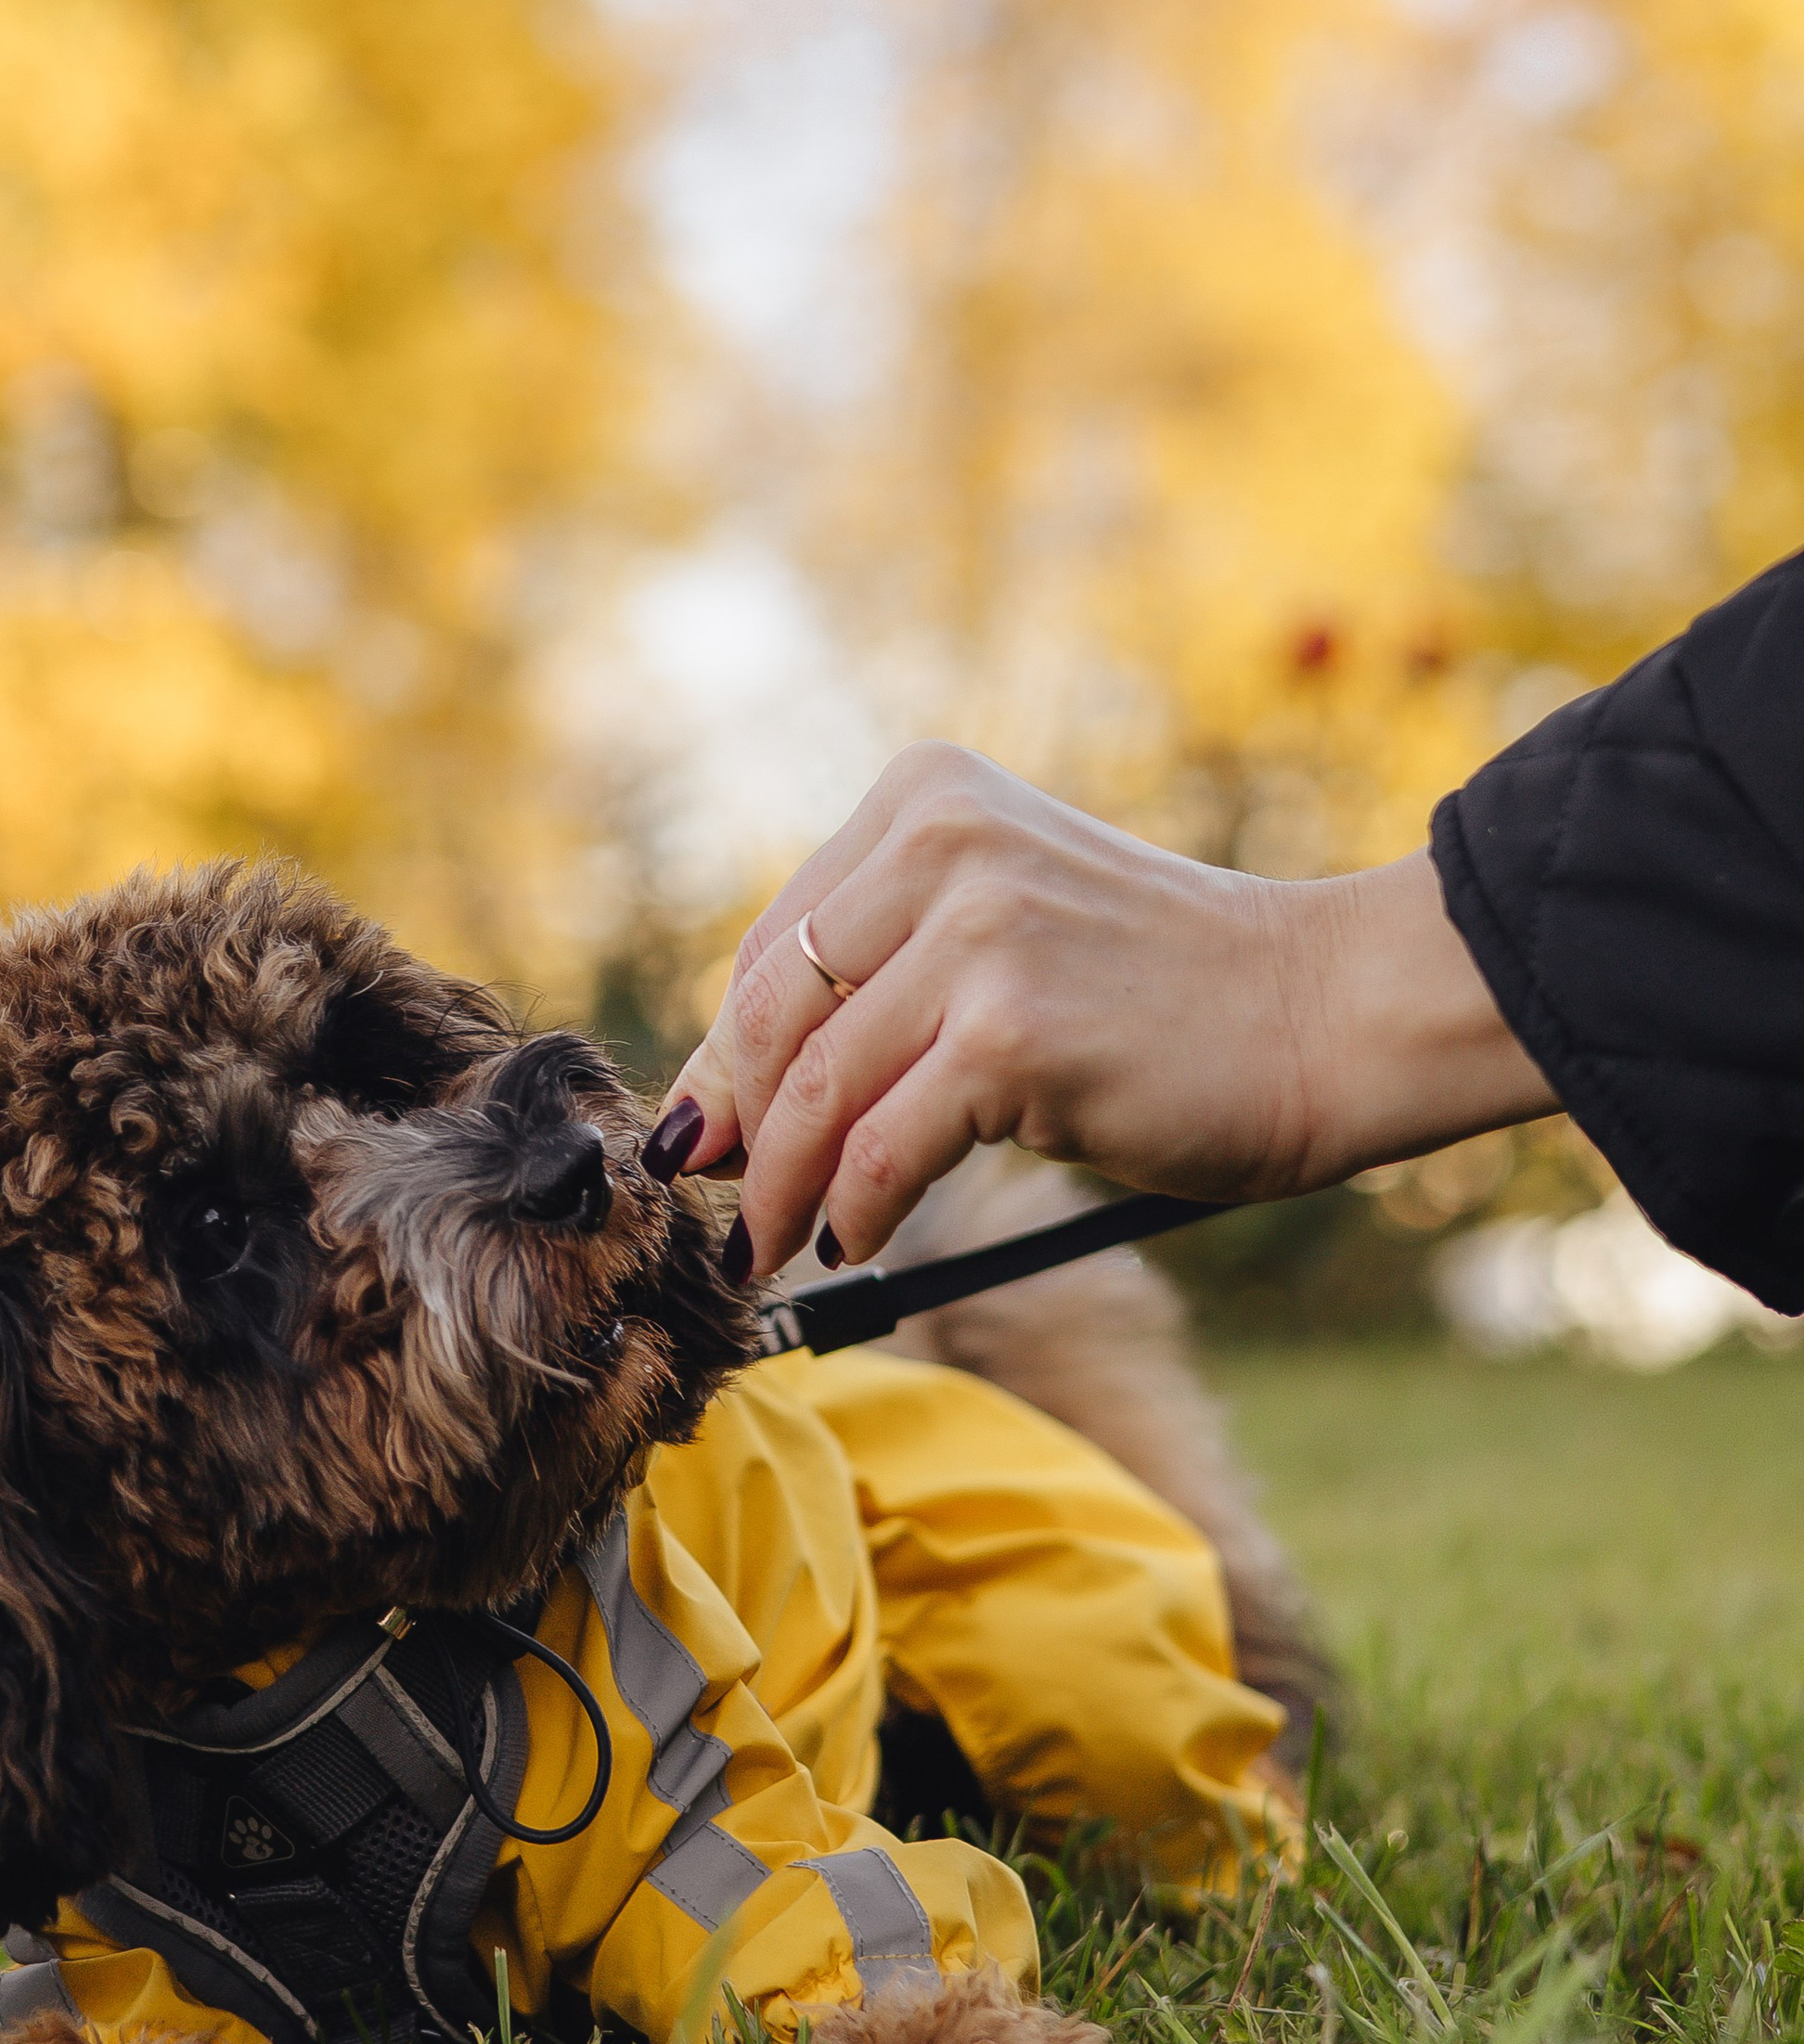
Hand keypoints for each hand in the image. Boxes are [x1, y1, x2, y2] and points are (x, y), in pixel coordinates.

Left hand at [646, 743, 1552, 1275]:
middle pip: (771, 1014)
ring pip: (816, 1091)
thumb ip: (881, 983)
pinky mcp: (1012, 1032)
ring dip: (783, 1190)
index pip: (776, 943)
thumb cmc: (1166, 996)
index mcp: (928, 797)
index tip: (715, 1137)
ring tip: (775, 1247)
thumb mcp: (1005, 939)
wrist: (1327, 1014)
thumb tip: (720, 1108)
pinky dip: (853, 1211)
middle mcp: (943, 841)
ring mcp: (978, 933)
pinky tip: (854, 1242)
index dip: (731, 1056)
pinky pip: (881, 1150)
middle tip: (729, 1209)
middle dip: (739, 1128)